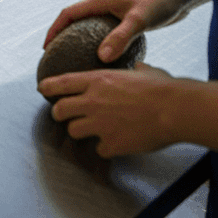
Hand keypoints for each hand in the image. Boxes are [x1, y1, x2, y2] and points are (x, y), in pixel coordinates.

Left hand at [40, 63, 178, 156]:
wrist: (176, 109)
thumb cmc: (163, 88)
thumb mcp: (142, 71)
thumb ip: (133, 70)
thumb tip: (139, 67)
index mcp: (98, 79)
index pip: (62, 83)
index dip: (48, 87)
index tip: (42, 89)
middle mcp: (93, 100)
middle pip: (60, 110)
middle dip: (59, 114)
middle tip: (63, 116)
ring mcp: (101, 123)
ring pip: (74, 131)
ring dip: (80, 132)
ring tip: (90, 131)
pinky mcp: (112, 143)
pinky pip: (100, 149)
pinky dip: (106, 149)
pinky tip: (115, 145)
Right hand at [44, 0, 197, 63]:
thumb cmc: (160, 0)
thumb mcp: (139, 20)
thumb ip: (120, 38)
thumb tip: (101, 57)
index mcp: (100, 0)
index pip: (68, 14)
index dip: (54, 29)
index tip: (46, 47)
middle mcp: (104, 4)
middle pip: (75, 19)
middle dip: (63, 36)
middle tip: (57, 56)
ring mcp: (115, 10)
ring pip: (90, 25)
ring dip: (80, 39)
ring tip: (77, 59)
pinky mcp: (127, 17)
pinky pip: (106, 31)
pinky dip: (99, 42)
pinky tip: (106, 58)